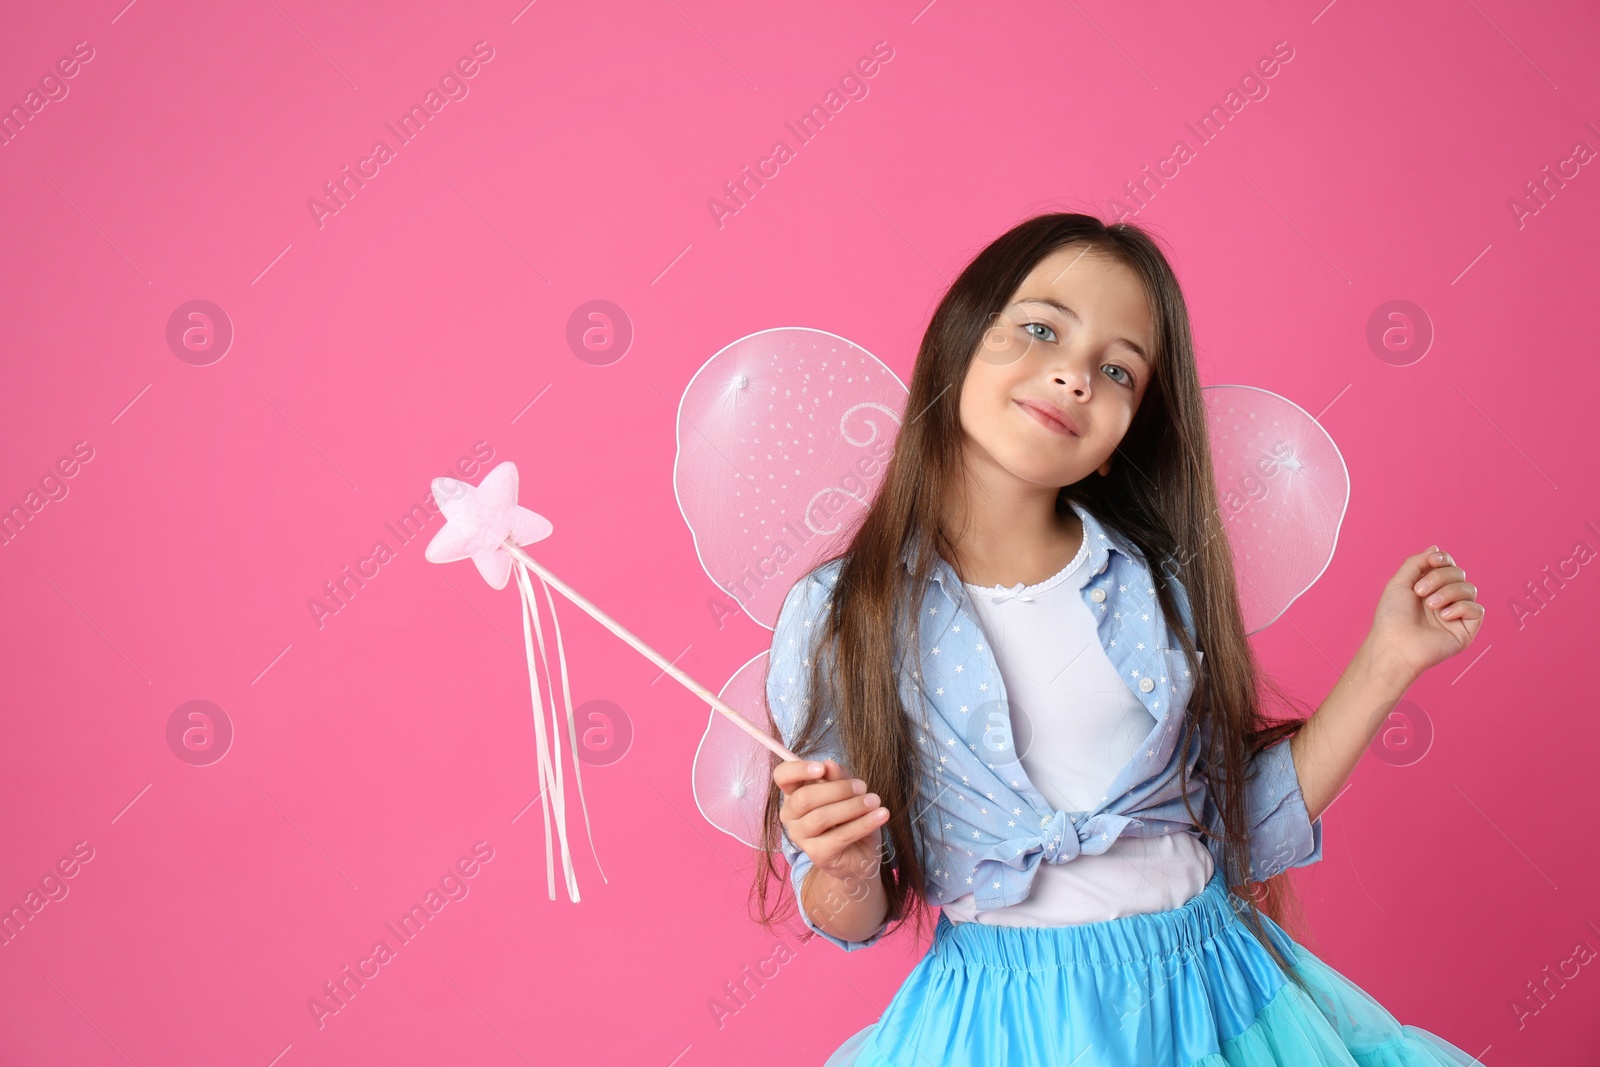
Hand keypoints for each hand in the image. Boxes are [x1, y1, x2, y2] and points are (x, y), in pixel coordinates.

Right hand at [773, 757, 890, 882]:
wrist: (861, 853)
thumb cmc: (850, 817)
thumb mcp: (847, 792)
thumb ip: (837, 778)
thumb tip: (829, 764)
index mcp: (793, 794)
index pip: (783, 776)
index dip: (798, 769)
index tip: (822, 767)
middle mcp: (791, 816)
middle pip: (804, 797)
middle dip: (837, 789)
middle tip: (862, 786)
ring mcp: (801, 837)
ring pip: (821, 817)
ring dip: (853, 806)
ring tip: (874, 801)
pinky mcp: (818, 855)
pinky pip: (840, 836)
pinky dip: (863, 824)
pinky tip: (880, 815)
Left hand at [1369, 545, 1482, 681]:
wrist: (1395, 645)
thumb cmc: (1392, 616)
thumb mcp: (1399, 582)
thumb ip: (1417, 562)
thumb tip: (1436, 548)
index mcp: (1430, 588)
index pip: (1448, 565)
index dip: (1444, 559)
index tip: (1433, 560)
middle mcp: (1445, 599)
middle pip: (1459, 574)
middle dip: (1440, 577)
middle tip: (1419, 592)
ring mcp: (1456, 615)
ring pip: (1469, 589)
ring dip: (1448, 592)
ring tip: (1431, 605)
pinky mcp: (1466, 630)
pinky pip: (1477, 609)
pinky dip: (1460, 608)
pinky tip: (1443, 616)